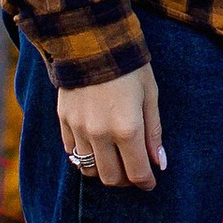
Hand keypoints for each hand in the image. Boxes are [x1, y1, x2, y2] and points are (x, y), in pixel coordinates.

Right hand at [57, 68, 166, 191]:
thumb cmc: (129, 67)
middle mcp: (100, 134)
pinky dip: (84, 155)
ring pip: (88, 169)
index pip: (136, 173)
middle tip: (134, 171)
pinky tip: (96, 146)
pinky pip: (71, 152)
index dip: (146, 182)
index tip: (151, 182)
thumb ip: (153, 132)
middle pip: (111, 178)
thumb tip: (158, 163)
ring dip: (103, 170)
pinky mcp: (63, 120)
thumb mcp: (150, 96)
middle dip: (125, 180)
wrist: (92, 40)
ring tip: (114, 159)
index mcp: (127, 129)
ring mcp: (78, 129)